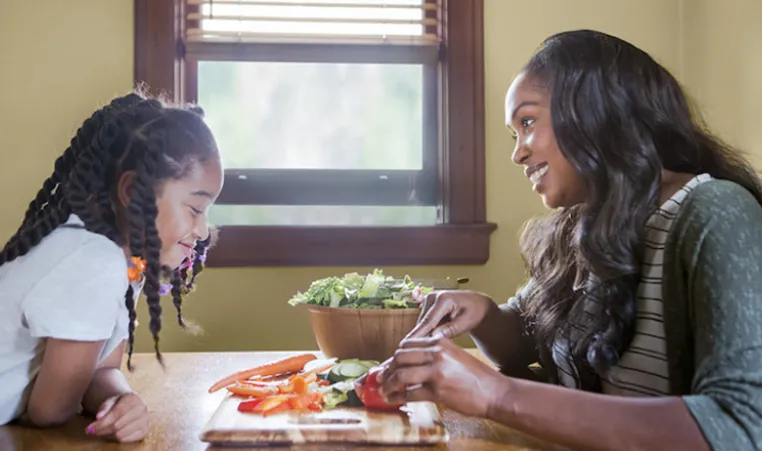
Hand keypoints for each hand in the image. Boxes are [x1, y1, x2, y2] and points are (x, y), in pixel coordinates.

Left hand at [86, 393, 148, 442]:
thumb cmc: (117, 404)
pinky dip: (116, 439)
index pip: (116, 413)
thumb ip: (104, 407)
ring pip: (121, 434)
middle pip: (117, 426)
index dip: (102, 423)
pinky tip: (112, 434)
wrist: (129, 406)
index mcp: (133, 398)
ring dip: (108, 435)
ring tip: (102, 431)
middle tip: (92, 431)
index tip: (89, 428)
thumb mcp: (110, 401)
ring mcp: (145, 421)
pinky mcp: (144, 431)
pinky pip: (126, 440)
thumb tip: (99, 417)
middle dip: (102, 430)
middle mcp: (142, 409)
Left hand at [378, 336, 509, 417]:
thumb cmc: (475, 376)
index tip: (388, 365)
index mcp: (439, 342)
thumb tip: (409, 362)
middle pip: (400, 357)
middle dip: (387, 370)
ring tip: (385, 391)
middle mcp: (436, 354)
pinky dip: (398, 398)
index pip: (406, 345)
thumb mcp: (454, 356)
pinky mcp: (438, 391)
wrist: (495, 391)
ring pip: (401, 375)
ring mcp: (436, 372)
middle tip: (382, 379)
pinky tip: (395, 400)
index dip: (394, 356)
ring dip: (388, 385)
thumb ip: (433, 355)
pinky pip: (410, 394)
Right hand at [406, 290, 496, 338]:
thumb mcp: (467, 322)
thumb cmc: (475, 312)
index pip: (427, 321)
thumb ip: (450, 329)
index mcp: (443, 299)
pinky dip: (430, 331)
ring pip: (423, 324)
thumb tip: (435, 337)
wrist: (478, 304)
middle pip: (423, 323)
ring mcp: (429, 300)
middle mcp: (433, 297)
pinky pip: (425, 323)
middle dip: (424, 338)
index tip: (407, 344)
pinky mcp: (428, 305)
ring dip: (428, 335)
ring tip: (440, 343)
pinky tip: (440, 336)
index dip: (417, 334)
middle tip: (429, 352)